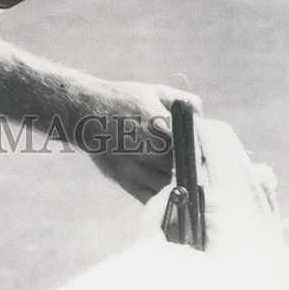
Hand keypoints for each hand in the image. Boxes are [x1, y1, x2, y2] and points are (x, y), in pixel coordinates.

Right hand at [82, 80, 202, 203]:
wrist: (83, 111)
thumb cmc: (123, 99)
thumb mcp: (154, 90)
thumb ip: (184, 101)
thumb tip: (204, 120)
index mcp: (157, 123)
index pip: (192, 148)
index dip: (201, 154)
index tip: (205, 155)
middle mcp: (145, 147)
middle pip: (182, 170)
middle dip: (192, 170)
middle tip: (200, 170)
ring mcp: (133, 167)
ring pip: (169, 188)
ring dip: (179, 186)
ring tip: (184, 180)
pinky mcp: (124, 180)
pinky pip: (152, 199)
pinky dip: (163, 198)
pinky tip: (167, 189)